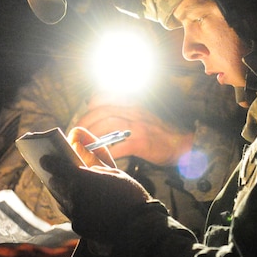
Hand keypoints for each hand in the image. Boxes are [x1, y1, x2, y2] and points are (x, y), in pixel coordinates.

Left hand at [41, 151, 156, 242]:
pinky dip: (74, 209)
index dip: (50, 162)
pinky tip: (85, 208)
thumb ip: (96, 167)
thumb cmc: (131, 196)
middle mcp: (74, 195)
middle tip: (63, 176)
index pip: (57, 167)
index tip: (45, 160)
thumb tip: (86, 166)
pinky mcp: (78, 227)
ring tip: (76, 193)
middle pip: (56, 184)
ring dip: (65, 195)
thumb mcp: (116, 173)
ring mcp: (75, 213)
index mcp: (82, 178)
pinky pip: (70, 214)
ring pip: (62, 200)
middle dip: (59, 179)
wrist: (138, 227)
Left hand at [74, 95, 193, 165]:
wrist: (182, 144)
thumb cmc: (158, 132)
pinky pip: (117, 147)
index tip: (82, 119)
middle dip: (83, 124)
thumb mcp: (140, 115)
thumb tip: (99, 122)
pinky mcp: (141, 142)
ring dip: (90, 137)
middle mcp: (133, 110)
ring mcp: (138, 126)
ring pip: (106, 126)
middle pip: (100, 112)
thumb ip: (123, 114)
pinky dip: (104, 154)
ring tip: (81, 147)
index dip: (88, 107)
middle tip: (74, 136)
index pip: (103, 96)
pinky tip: (98, 159)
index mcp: (131, 103)